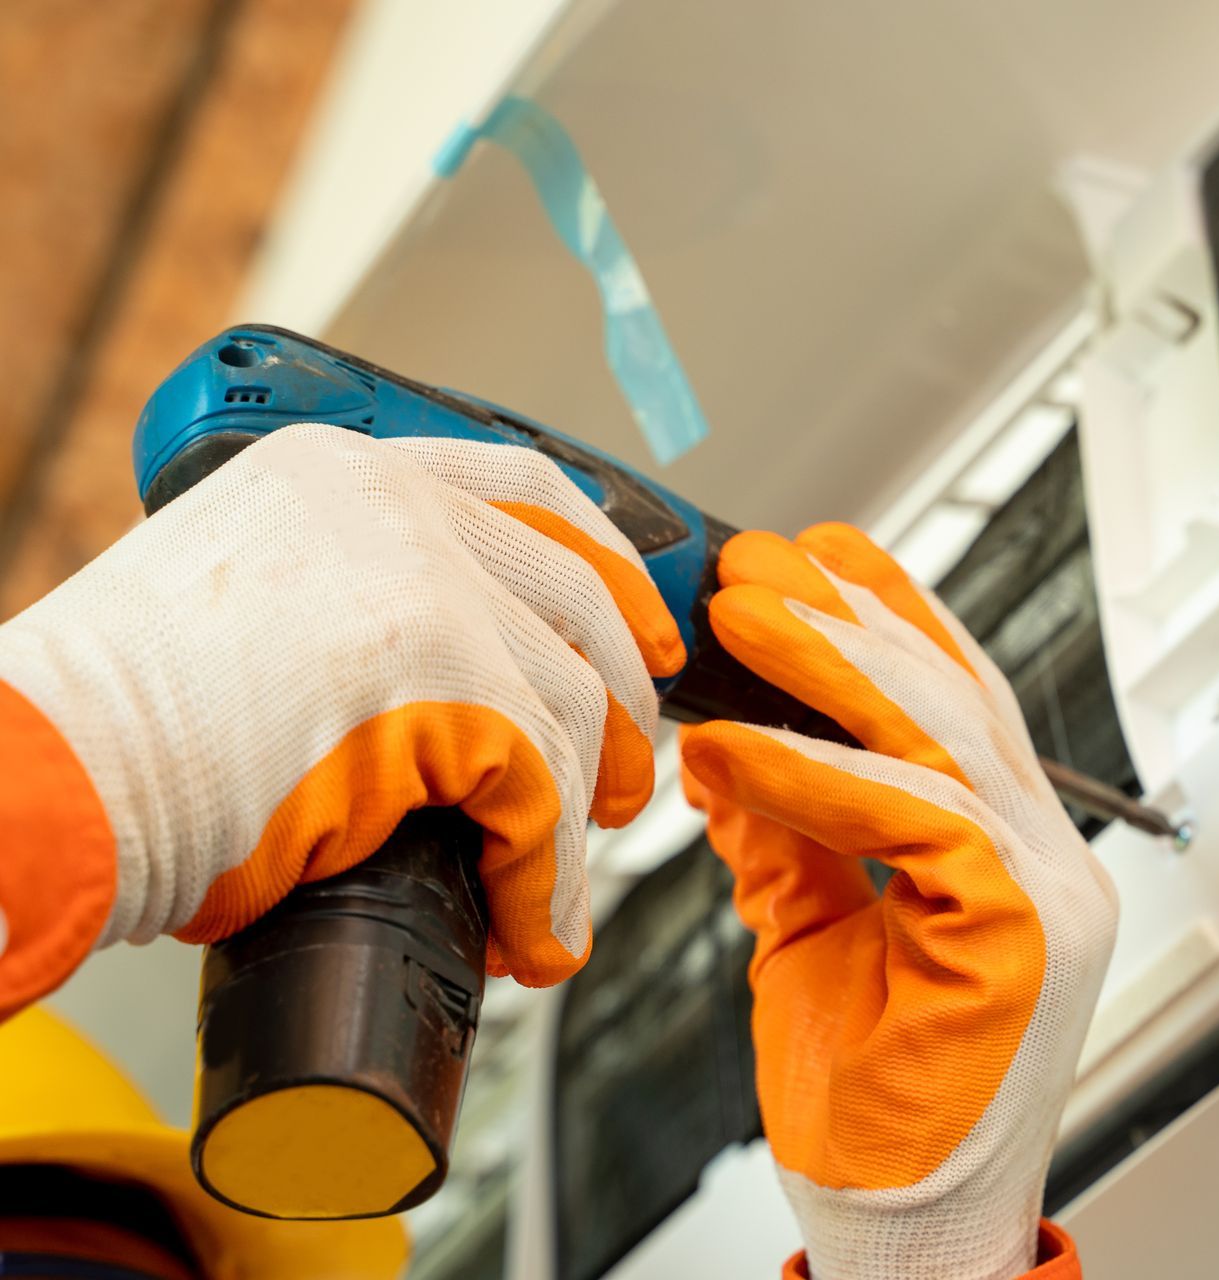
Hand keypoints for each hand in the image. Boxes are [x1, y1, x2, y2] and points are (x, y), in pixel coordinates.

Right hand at [0, 423, 682, 984]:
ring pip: (566, 705)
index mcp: (346, 474)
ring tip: (553, 883)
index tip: (641, 629)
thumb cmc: (114, 719)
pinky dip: (545, 877)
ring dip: (575, 813)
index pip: (525, 487)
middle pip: (573, 594)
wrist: (43, 772)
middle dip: (617, 698)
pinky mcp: (440, 685)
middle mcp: (395, 510)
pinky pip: (539, 791)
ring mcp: (424, 587)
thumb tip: (461, 696)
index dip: (605, 564)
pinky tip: (528, 926)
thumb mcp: (249, 605)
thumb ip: (357, 609)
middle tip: (620, 778)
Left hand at [681, 523, 1116, 1279]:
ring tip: (748, 612)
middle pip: (952, 700)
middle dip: (850, 619)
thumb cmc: (873, 1106)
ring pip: (944, 738)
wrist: (909, 1231)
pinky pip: (917, 820)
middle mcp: (1048, 861)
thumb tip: (727, 752)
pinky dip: (821, 775)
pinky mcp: (1025, 934)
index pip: (955, 704)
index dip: (886, 620)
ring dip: (836, 664)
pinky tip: (742, 746)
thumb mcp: (816, 940)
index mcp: (1013, 855)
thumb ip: (790, 841)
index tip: (812, 559)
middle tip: (759, 564)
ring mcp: (1052, 895)